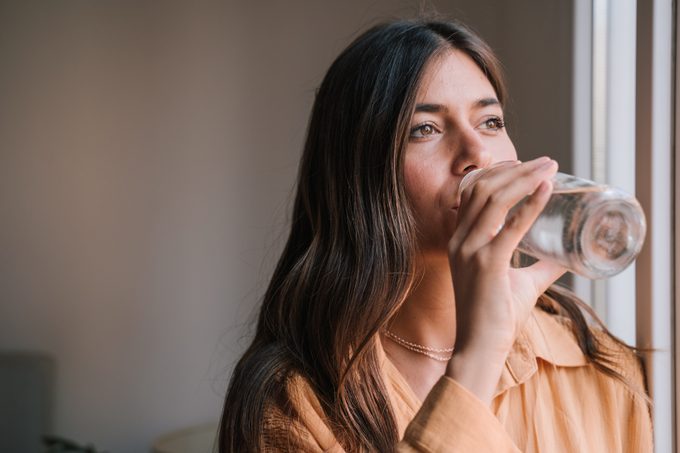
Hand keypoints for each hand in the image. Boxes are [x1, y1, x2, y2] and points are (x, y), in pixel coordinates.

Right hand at [445, 157, 566, 403]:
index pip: (473, 193)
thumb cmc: (496, 317)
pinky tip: (548, 188)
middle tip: (546, 160)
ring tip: (550, 166)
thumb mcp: (520, 283)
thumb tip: (565, 257)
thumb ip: (540, 267)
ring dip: (524, 177)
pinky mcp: (487, 263)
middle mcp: (460, 239)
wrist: (479, 347)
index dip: (497, 172)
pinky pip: (511, 225)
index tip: (524, 163)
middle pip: (484, 188)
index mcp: (461, 240)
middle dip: (516, 168)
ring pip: (494, 198)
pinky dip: (531, 203)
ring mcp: (470, 250)